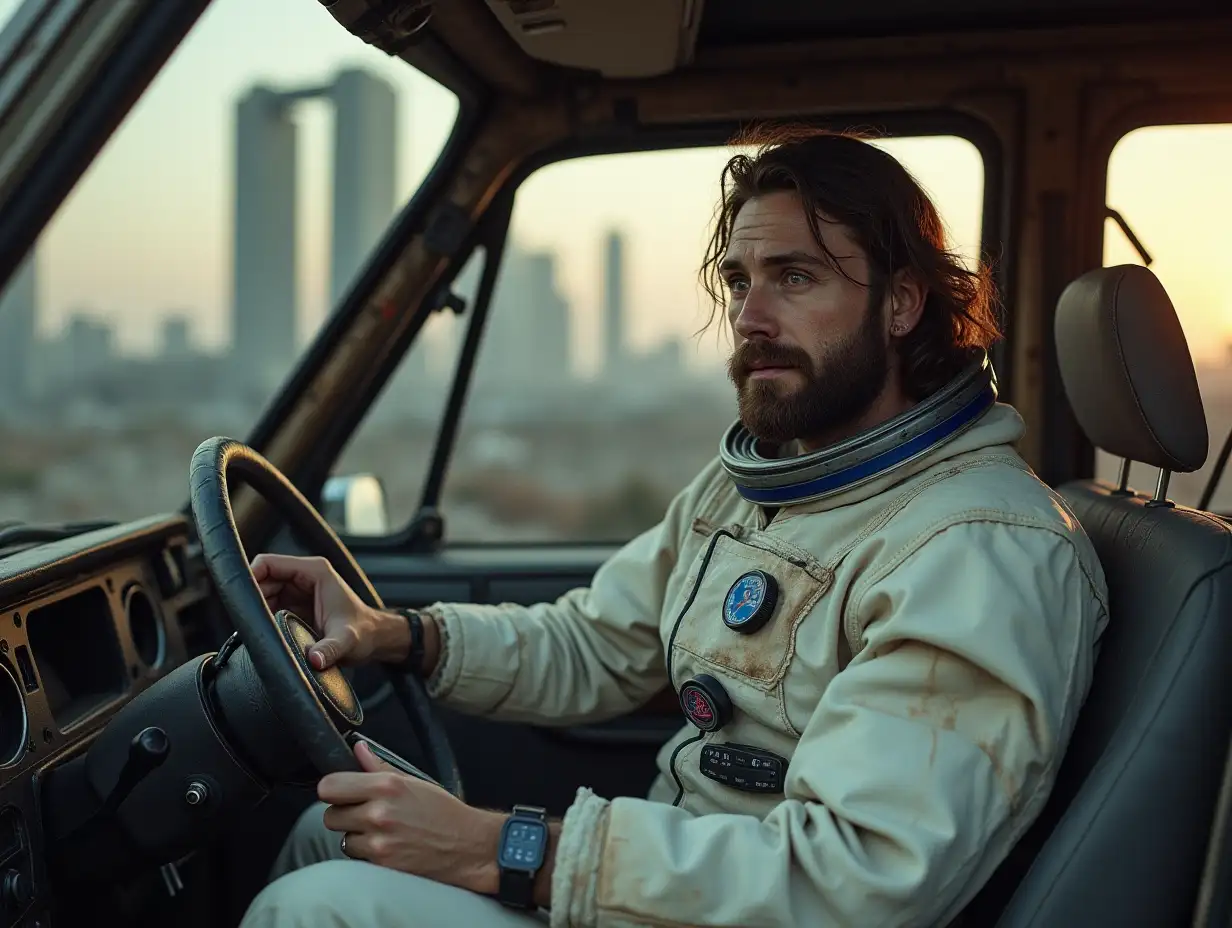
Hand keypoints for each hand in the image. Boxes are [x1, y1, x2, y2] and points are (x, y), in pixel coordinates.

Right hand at [250, 553, 406, 669]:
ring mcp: (297, 590)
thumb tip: (314, 659)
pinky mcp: (294, 605)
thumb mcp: (347, 641)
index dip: (250, 578)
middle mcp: (304, 576)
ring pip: (261, 593)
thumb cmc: (364, 633)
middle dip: (251, 599)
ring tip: (256, 632)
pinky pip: (268, 606)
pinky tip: (262, 634)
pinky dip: (262, 618)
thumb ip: (330, 649)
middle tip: (248, 625)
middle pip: (261, 578)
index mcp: (314, 571)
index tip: (242, 603)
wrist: (374, 640)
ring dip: (256, 610)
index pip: (268, 563)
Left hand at [319, 741, 503, 893]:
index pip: (329, 787)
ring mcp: (378, 842)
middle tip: (364, 813)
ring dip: (356, 836)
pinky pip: (357, 857)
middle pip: (330, 815)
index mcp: (386, 786)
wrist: (467, 846)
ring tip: (381, 832)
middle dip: (344, 814)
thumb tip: (358, 750)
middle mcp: (378, 814)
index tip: (341, 792)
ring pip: (343, 839)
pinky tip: (387, 846)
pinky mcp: (381, 865)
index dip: (333, 789)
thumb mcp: (415, 781)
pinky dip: (367, 853)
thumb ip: (379, 767)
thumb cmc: (444, 812)